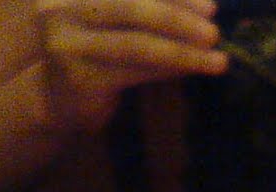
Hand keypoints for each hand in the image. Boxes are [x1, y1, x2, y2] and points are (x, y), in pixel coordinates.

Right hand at [35, 0, 226, 130]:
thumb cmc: (94, 51)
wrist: (57, 98)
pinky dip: (169, 70)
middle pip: (131, 6)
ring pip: (137, 43)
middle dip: (178, 18)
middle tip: (214, 32)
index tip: (209, 5)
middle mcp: (60, 6)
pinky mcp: (78, 77)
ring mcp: (66, 42)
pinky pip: (135, 72)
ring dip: (183, 52)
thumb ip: (147, 7)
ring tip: (218, 60)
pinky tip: (193, 70)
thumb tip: (205, 7)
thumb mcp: (115, 20)